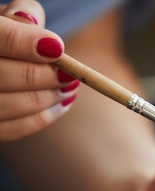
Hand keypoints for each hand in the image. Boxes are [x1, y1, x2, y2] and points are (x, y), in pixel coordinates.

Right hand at [0, 0, 77, 141]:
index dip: (27, 43)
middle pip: (3, 76)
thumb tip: (40, 32)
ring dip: (47, 98)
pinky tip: (60, 105)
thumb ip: (19, 20)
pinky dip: (41, 117)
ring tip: (69, 88)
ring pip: (9, 105)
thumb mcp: (3, 18)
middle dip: (43, 76)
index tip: (58, 47)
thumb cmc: (1, 38)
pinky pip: (10, 129)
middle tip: (69, 75)